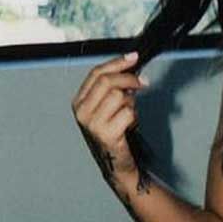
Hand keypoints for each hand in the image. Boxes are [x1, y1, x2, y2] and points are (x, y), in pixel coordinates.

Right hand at [71, 50, 148, 187]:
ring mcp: (92, 123)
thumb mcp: (108, 107)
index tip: (134, 58)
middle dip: (129, 78)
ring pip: (119, 96)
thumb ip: (113, 87)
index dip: (117, 62)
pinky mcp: (106, 134)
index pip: (96, 73)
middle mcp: (81, 111)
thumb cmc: (115, 134)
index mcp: (79, 101)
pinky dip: (134, 117)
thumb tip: (131, 65)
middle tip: (143, 83)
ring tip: (129, 114)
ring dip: (131, 103)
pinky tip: (129, 126)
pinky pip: (128, 113)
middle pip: (107, 81)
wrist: (117, 164)